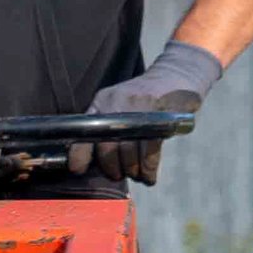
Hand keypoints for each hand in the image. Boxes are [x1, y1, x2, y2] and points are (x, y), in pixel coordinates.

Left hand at [68, 40, 220, 183]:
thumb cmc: (143, 99)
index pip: (84, 130)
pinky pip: (150, 153)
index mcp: (103, 102)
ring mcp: (139, 110)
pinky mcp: (160, 118)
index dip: (79, 154)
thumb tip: (92, 159)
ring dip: (133, 170)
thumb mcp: (117, 103)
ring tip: (137, 174)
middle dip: (113, 168)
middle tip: (120, 174)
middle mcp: (117, 104)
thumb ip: (104, 125)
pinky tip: (149, 175)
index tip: (78, 170)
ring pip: (129, 154)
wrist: (174, 76)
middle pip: (108, 149)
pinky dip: (149, 169)